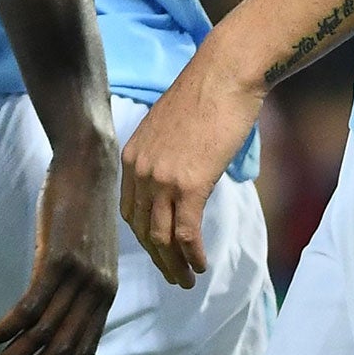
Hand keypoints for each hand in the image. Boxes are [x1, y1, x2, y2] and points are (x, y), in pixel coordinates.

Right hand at [0, 144, 119, 354]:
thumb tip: (50, 310)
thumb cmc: (82, 204)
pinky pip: (29, 307)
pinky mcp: (57, 259)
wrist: (89, 163)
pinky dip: (6, 329)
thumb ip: (75, 283)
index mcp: (105, 294)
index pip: (85, 350)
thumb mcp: (86, 250)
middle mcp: (97, 291)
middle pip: (63, 351)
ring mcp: (78, 277)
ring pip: (42, 334)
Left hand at [119, 49, 261, 288]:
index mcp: (132, 155)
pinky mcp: (189, 185)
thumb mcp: (170, 128)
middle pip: (141, 229)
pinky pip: (186, 233)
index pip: (129, 209)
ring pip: (161, 238)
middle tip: (173, 277)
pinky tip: (201, 266)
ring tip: (187, 280)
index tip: (159, 251)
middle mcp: (140, 169)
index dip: (144, 236)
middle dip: (157, 258)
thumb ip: (166, 156)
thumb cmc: (206, 95)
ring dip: (174, 265)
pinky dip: (193, 256)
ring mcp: (162, 179)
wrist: (224, 74)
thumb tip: (180, 178)